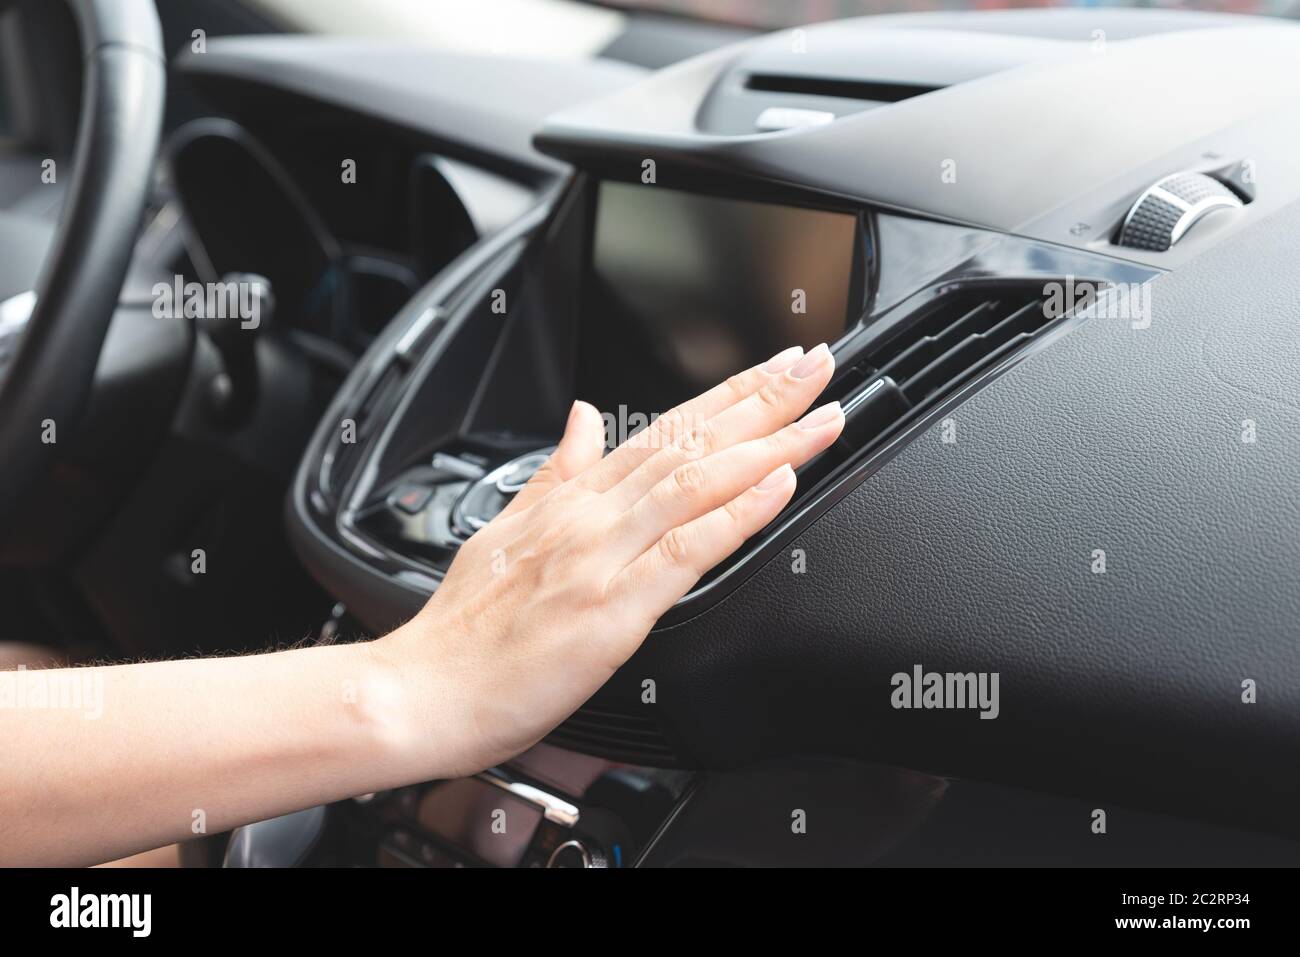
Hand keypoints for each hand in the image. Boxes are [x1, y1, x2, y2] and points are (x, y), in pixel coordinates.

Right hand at [378, 343, 843, 776]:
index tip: (774, 369)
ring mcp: (603, 557)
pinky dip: (736, 513)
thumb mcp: (505, 526)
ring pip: (697, 483)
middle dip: (762, 401)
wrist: (424, 689)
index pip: (665, 429)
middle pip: (691, 443)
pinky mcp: (612, 609)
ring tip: (819, 417)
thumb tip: (583, 415)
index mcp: (574, 499)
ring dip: (767, 445)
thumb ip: (555, 469)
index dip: (727, 396)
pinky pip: (686, 551)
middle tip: (818, 367)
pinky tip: (778, 486)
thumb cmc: (464, 627)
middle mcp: (592, 516)